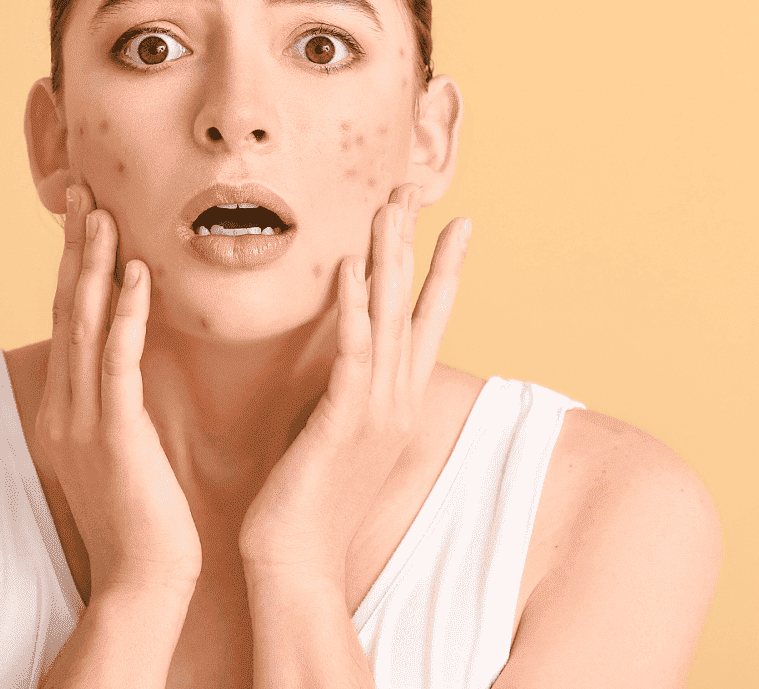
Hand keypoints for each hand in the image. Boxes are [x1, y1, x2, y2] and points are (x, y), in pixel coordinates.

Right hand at [31, 183, 201, 601]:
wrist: (144, 580)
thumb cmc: (145, 519)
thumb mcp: (123, 449)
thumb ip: (120, 405)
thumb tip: (134, 365)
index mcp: (67, 408)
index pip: (70, 320)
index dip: (75, 265)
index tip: (85, 214)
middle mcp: (66, 406)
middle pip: (68, 309)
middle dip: (74, 247)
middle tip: (82, 190)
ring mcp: (84, 419)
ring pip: (85, 324)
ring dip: (93, 264)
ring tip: (101, 212)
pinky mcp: (114, 433)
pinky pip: (117, 361)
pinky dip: (124, 313)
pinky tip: (136, 273)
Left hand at [237, 183, 471, 586]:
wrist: (298, 569)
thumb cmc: (306, 509)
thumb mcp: (335, 443)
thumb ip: (343, 401)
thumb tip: (341, 373)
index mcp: (394, 404)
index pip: (428, 322)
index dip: (444, 269)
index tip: (460, 222)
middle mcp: (395, 401)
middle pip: (414, 307)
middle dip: (418, 244)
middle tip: (420, 188)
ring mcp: (374, 411)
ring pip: (389, 319)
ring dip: (389, 259)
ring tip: (389, 206)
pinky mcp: (342, 423)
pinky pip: (351, 355)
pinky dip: (355, 310)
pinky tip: (351, 269)